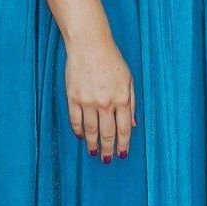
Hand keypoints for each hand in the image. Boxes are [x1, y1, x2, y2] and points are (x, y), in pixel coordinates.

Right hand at [65, 36, 135, 160]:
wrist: (90, 46)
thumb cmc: (112, 60)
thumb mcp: (129, 79)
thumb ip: (131, 103)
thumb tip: (133, 124)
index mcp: (122, 98)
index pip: (123, 128)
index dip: (123, 144)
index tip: (122, 154)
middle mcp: (106, 103)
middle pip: (107, 133)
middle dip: (108, 149)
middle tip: (107, 159)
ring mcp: (88, 101)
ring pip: (90, 130)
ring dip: (92, 144)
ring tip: (94, 152)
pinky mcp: (73, 98)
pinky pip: (75, 120)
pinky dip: (78, 130)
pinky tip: (81, 136)